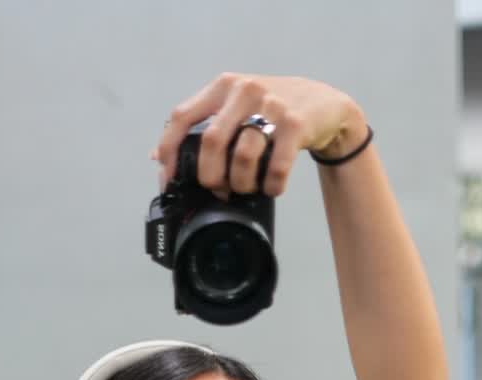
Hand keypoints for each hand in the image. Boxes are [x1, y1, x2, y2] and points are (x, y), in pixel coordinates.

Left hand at [150, 73, 361, 201]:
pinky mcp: (296, 124)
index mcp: (221, 87)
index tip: (168, 177)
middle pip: (211, 143)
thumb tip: (158, 156)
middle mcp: (243, 91)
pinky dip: (271, 186)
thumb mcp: (235, 106)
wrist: (323, 104)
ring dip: (241, 184)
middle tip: (219, 189)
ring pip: (242, 158)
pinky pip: (275, 168)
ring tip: (247, 188)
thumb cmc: (272, 110)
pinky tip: (272, 187)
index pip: (182, 116)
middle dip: (211, 177)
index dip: (169, 150)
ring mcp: (271, 105)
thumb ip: (203, 124)